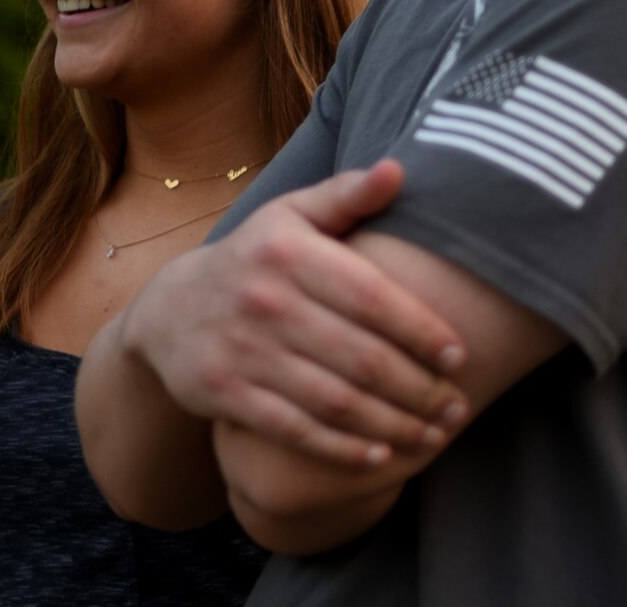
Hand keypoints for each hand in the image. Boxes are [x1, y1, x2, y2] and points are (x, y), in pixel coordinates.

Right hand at [117, 159, 469, 466]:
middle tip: (457, 406)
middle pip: (359, 356)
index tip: (459, 354)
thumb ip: (346, 195)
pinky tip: (382, 456)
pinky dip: (343, 448)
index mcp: (287, 250)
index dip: (420, 328)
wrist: (167, 309)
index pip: (369, 294)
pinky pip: (296, 430)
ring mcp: (242, 350)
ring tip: (434, 434)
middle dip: (419, 388)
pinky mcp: (225, 393)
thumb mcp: (290, 215)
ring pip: (334, 399)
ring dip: (393, 424)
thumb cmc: (254, 259)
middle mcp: (264, 299)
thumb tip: (398, 170)